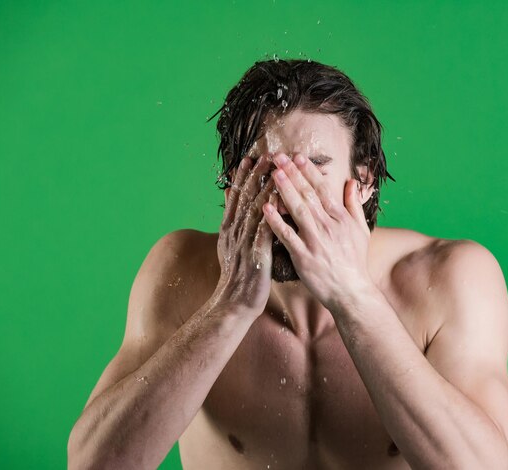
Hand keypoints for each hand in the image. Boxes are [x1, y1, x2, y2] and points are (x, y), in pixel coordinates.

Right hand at [212, 153, 276, 316]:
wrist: (234, 302)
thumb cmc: (238, 276)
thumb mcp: (229, 245)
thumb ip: (232, 222)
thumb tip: (231, 200)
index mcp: (230, 228)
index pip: (236, 197)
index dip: (243, 176)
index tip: (250, 157)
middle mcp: (235, 231)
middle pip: (245, 197)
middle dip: (255, 174)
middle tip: (266, 154)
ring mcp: (244, 242)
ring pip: (254, 209)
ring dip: (264, 187)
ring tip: (274, 169)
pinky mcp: (256, 254)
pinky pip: (264, 230)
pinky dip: (270, 213)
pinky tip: (279, 200)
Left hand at [262, 152, 374, 311]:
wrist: (351, 292)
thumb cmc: (355, 262)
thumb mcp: (361, 230)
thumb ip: (354, 204)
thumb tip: (352, 182)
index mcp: (339, 217)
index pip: (322, 188)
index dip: (309, 171)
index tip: (297, 156)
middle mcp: (328, 225)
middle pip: (308, 194)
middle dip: (292, 173)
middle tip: (278, 156)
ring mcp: (315, 240)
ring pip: (297, 209)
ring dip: (284, 190)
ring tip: (272, 173)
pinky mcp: (303, 256)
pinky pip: (287, 235)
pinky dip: (276, 221)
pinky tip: (265, 208)